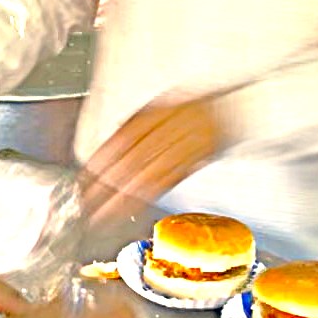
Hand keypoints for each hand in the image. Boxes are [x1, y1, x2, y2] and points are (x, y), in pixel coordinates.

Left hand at [79, 97, 224, 225]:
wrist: (233, 110)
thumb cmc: (194, 106)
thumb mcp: (162, 103)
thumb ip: (137, 123)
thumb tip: (108, 145)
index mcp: (159, 111)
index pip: (124, 139)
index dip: (102, 160)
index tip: (84, 177)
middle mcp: (171, 129)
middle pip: (132, 162)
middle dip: (105, 186)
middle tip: (85, 203)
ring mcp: (185, 147)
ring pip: (147, 177)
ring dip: (121, 199)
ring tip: (100, 215)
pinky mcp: (194, 164)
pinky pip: (164, 184)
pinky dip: (143, 198)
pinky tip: (127, 209)